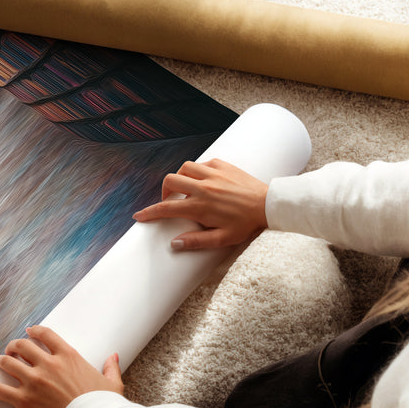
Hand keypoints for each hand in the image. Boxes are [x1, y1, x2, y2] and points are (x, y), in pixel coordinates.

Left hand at [0, 325, 122, 407]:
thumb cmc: (104, 405)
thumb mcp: (111, 383)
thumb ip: (110, 367)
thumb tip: (114, 356)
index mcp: (68, 356)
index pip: (45, 335)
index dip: (33, 331)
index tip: (28, 332)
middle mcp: (48, 364)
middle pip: (22, 346)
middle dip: (14, 346)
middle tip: (10, 349)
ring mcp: (34, 382)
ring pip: (8, 363)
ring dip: (0, 360)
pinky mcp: (24, 400)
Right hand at [133, 158, 267, 250]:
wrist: (269, 205)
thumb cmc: (247, 224)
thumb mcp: (223, 239)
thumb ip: (197, 241)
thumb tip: (174, 244)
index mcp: (200, 206)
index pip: (166, 208)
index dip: (149, 212)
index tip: (139, 216)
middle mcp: (203, 187)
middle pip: (170, 181)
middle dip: (164, 191)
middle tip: (170, 201)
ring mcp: (213, 174)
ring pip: (184, 168)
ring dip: (180, 178)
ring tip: (186, 189)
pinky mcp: (223, 165)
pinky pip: (202, 163)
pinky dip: (198, 170)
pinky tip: (204, 180)